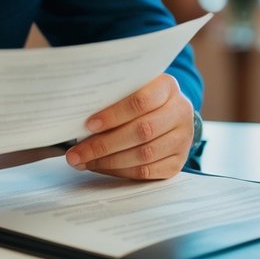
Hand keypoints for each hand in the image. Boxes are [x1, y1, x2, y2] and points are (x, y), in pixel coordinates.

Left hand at [64, 74, 192, 179]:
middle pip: (142, 131)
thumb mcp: (131, 89)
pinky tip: (101, 167)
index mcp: (167, 87)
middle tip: (76, 153)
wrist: (170, 114)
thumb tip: (78, 119)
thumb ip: (113, 98)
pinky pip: (147, 172)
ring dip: (109, 161)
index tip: (88, 125)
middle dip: (104, 145)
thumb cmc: (141, 99)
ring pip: (144, 155)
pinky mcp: (178, 161)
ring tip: (84, 162)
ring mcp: (183, 138)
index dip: (114, 115)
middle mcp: (180, 111)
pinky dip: (120, 171)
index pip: (140, 101)